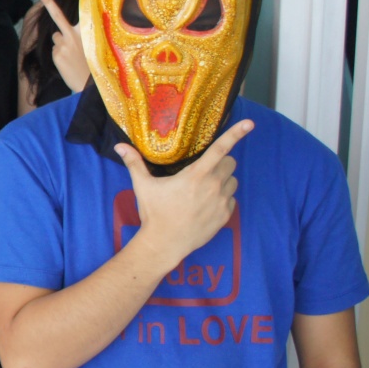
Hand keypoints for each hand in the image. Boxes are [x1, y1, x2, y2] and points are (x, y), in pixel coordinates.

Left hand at [36, 0, 89, 93]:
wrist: (90, 84)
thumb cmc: (92, 64)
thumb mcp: (91, 47)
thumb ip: (78, 36)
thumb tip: (58, 33)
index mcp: (86, 31)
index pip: (80, 11)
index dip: (67, 1)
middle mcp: (75, 34)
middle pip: (58, 15)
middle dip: (48, 1)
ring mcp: (64, 43)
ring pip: (56, 37)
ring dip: (61, 44)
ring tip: (73, 56)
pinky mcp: (57, 53)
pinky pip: (55, 49)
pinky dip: (59, 55)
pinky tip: (68, 62)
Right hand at [117, 118, 252, 267]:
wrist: (165, 243)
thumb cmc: (154, 213)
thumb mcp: (143, 186)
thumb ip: (134, 163)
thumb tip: (119, 146)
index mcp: (196, 175)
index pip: (220, 149)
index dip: (235, 134)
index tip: (249, 124)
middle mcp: (213, 186)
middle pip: (230, 162)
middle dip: (220, 163)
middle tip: (202, 172)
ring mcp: (222, 201)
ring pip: (232, 181)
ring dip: (222, 181)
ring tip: (203, 190)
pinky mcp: (226, 215)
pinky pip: (232, 199)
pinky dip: (223, 198)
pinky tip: (206, 205)